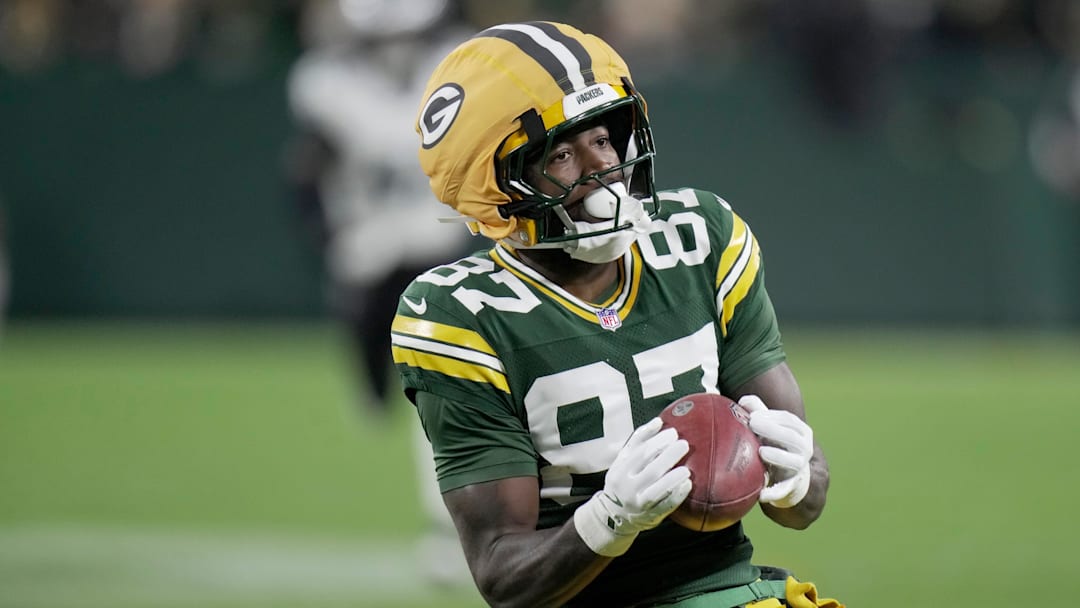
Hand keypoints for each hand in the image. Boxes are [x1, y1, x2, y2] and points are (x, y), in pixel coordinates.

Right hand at [574, 418, 691, 555]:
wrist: (613, 514)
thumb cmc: (623, 480)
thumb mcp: (623, 460)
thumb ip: (639, 440)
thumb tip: (658, 421)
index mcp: (621, 470)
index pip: (641, 453)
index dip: (658, 441)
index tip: (673, 433)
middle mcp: (628, 486)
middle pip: (651, 469)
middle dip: (669, 456)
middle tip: (684, 444)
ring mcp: (638, 503)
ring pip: (657, 489)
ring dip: (673, 478)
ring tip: (687, 469)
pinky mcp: (650, 516)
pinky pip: (665, 505)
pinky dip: (677, 495)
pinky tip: (687, 485)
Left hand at [738, 395, 812, 508]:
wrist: (792, 479)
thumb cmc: (776, 445)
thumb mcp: (770, 427)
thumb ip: (759, 412)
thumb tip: (744, 401)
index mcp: (800, 431)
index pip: (789, 420)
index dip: (772, 416)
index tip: (753, 415)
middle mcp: (804, 448)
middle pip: (792, 438)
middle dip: (773, 429)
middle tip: (753, 424)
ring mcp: (800, 468)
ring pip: (794, 462)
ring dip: (779, 456)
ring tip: (761, 451)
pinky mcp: (793, 486)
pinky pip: (785, 489)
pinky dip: (774, 492)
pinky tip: (760, 494)